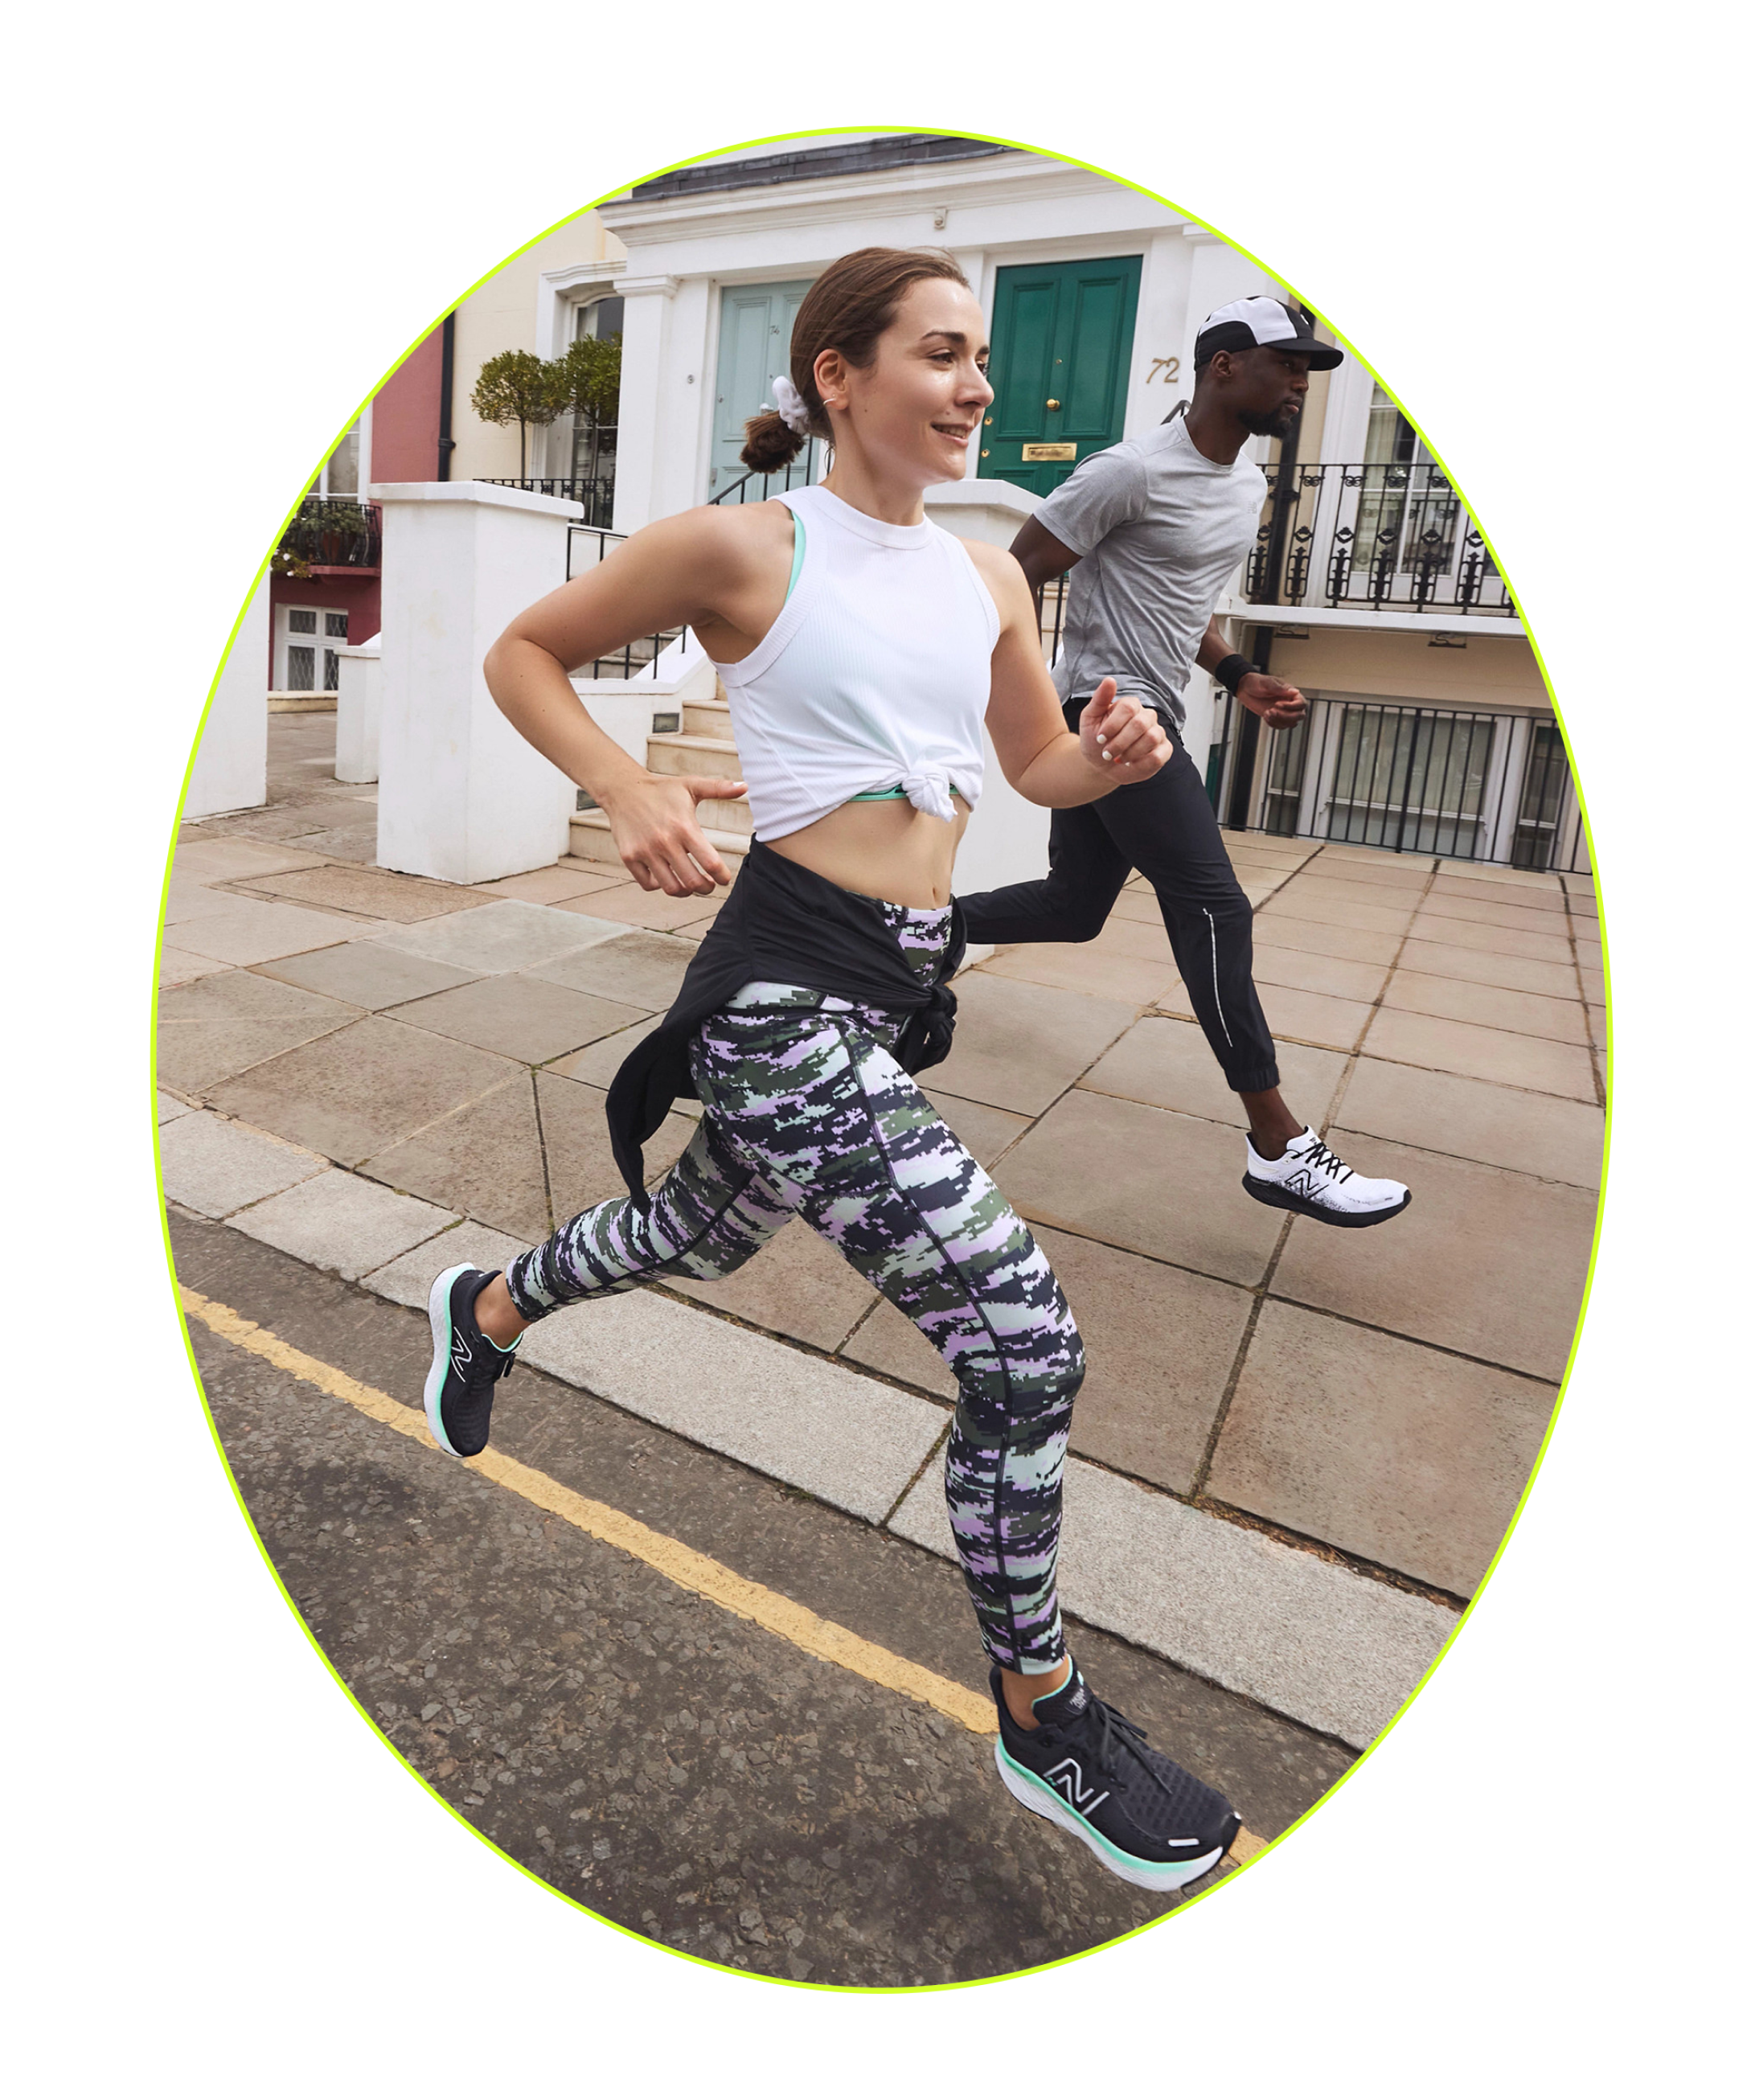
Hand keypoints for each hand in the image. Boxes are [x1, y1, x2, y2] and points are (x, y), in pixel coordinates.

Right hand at [597, 773, 747, 895]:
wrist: (623, 788)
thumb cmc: (661, 789)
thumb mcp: (691, 785)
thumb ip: (719, 789)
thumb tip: (746, 787)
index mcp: (684, 827)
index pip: (710, 862)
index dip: (722, 876)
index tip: (725, 878)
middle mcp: (665, 842)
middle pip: (693, 881)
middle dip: (706, 888)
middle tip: (709, 885)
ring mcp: (645, 851)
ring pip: (671, 888)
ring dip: (686, 891)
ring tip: (691, 885)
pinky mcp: (629, 857)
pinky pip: (648, 884)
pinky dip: (660, 885)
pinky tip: (667, 877)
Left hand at [1078, 678, 1171, 782]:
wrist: (1100, 764)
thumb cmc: (1096, 739)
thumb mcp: (1090, 718)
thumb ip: (1100, 699)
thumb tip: (1109, 680)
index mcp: (1131, 705)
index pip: (1129, 708)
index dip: (1113, 725)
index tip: (1100, 738)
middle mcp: (1147, 716)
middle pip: (1140, 724)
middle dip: (1119, 742)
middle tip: (1106, 753)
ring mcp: (1158, 733)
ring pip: (1151, 738)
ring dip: (1130, 753)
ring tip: (1117, 759)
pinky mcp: (1164, 750)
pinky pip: (1159, 755)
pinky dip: (1141, 763)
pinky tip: (1130, 764)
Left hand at [1237, 673, 1306, 727]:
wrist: (1245, 689)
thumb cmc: (1257, 682)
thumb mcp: (1267, 683)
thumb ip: (1280, 688)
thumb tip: (1295, 691)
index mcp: (1291, 693)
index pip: (1301, 703)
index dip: (1291, 706)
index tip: (1277, 704)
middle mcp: (1290, 703)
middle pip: (1300, 715)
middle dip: (1286, 716)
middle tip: (1272, 711)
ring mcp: (1284, 711)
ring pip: (1291, 723)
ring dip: (1279, 721)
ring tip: (1267, 713)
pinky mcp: (1276, 718)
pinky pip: (1281, 726)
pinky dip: (1274, 724)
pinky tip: (1265, 716)